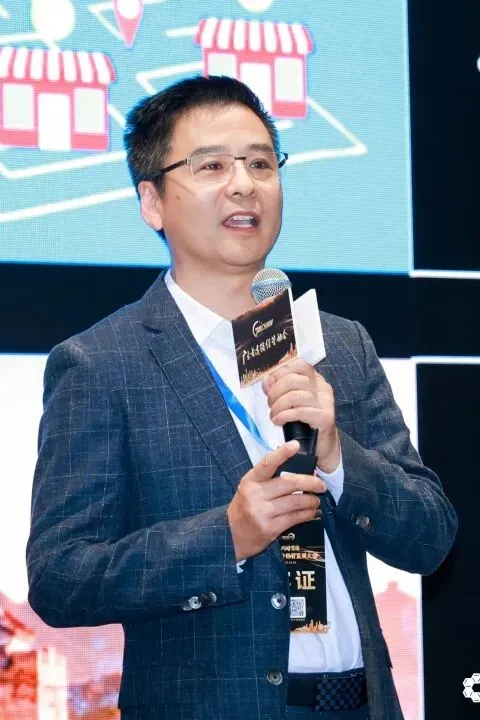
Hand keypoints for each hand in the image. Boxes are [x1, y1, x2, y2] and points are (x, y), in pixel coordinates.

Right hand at [227, 440, 325, 560]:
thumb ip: (268, 479)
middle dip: (310, 483)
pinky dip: (307, 514)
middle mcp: (255, 495)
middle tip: (321, 484)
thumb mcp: (249, 488)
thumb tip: (298, 471)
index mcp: (250, 481)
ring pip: (295, 502)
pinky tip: (311, 512)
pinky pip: (294, 518)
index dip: (282, 453)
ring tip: (316, 500)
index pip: (267, 463)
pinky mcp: (270, 528)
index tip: (295, 445)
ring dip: (311, 500)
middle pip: (289, 483)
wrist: (230, 535)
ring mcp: (262, 512)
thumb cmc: (244, 507)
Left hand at [262, 359, 339, 472]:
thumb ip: (277, 389)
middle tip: (270, 404)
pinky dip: (284, 416)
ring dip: (279, 406)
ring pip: (296, 396)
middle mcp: (322, 388)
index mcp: (315, 379)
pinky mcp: (325, 417)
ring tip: (274, 415)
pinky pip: (300, 412)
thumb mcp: (289, 403)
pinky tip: (278, 421)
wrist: (321, 445)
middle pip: (294, 380)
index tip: (269, 385)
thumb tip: (267, 379)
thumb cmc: (304, 422)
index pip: (298, 365)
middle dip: (276, 392)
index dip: (280, 372)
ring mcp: (326, 402)